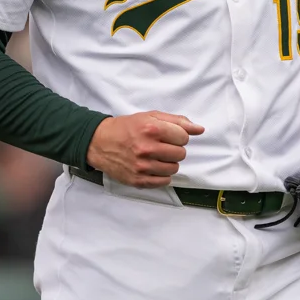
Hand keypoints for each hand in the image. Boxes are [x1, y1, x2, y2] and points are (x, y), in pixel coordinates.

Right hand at [86, 111, 204, 187]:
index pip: (184, 137)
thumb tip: (200, 129)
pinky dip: (161, 175)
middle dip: (174, 149)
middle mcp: (147, 149)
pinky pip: (164, 182)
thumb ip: (177, 121)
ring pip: (174, 169)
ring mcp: (142, 167)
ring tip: (156, 156)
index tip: (168, 135)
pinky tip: (152, 167)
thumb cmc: (127, 128)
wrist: (100, 143)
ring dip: (168, 162)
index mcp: (151, 129)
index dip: (178, 136)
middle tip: (161, 146)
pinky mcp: (138, 181)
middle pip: (181, 154)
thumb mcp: (150, 117)